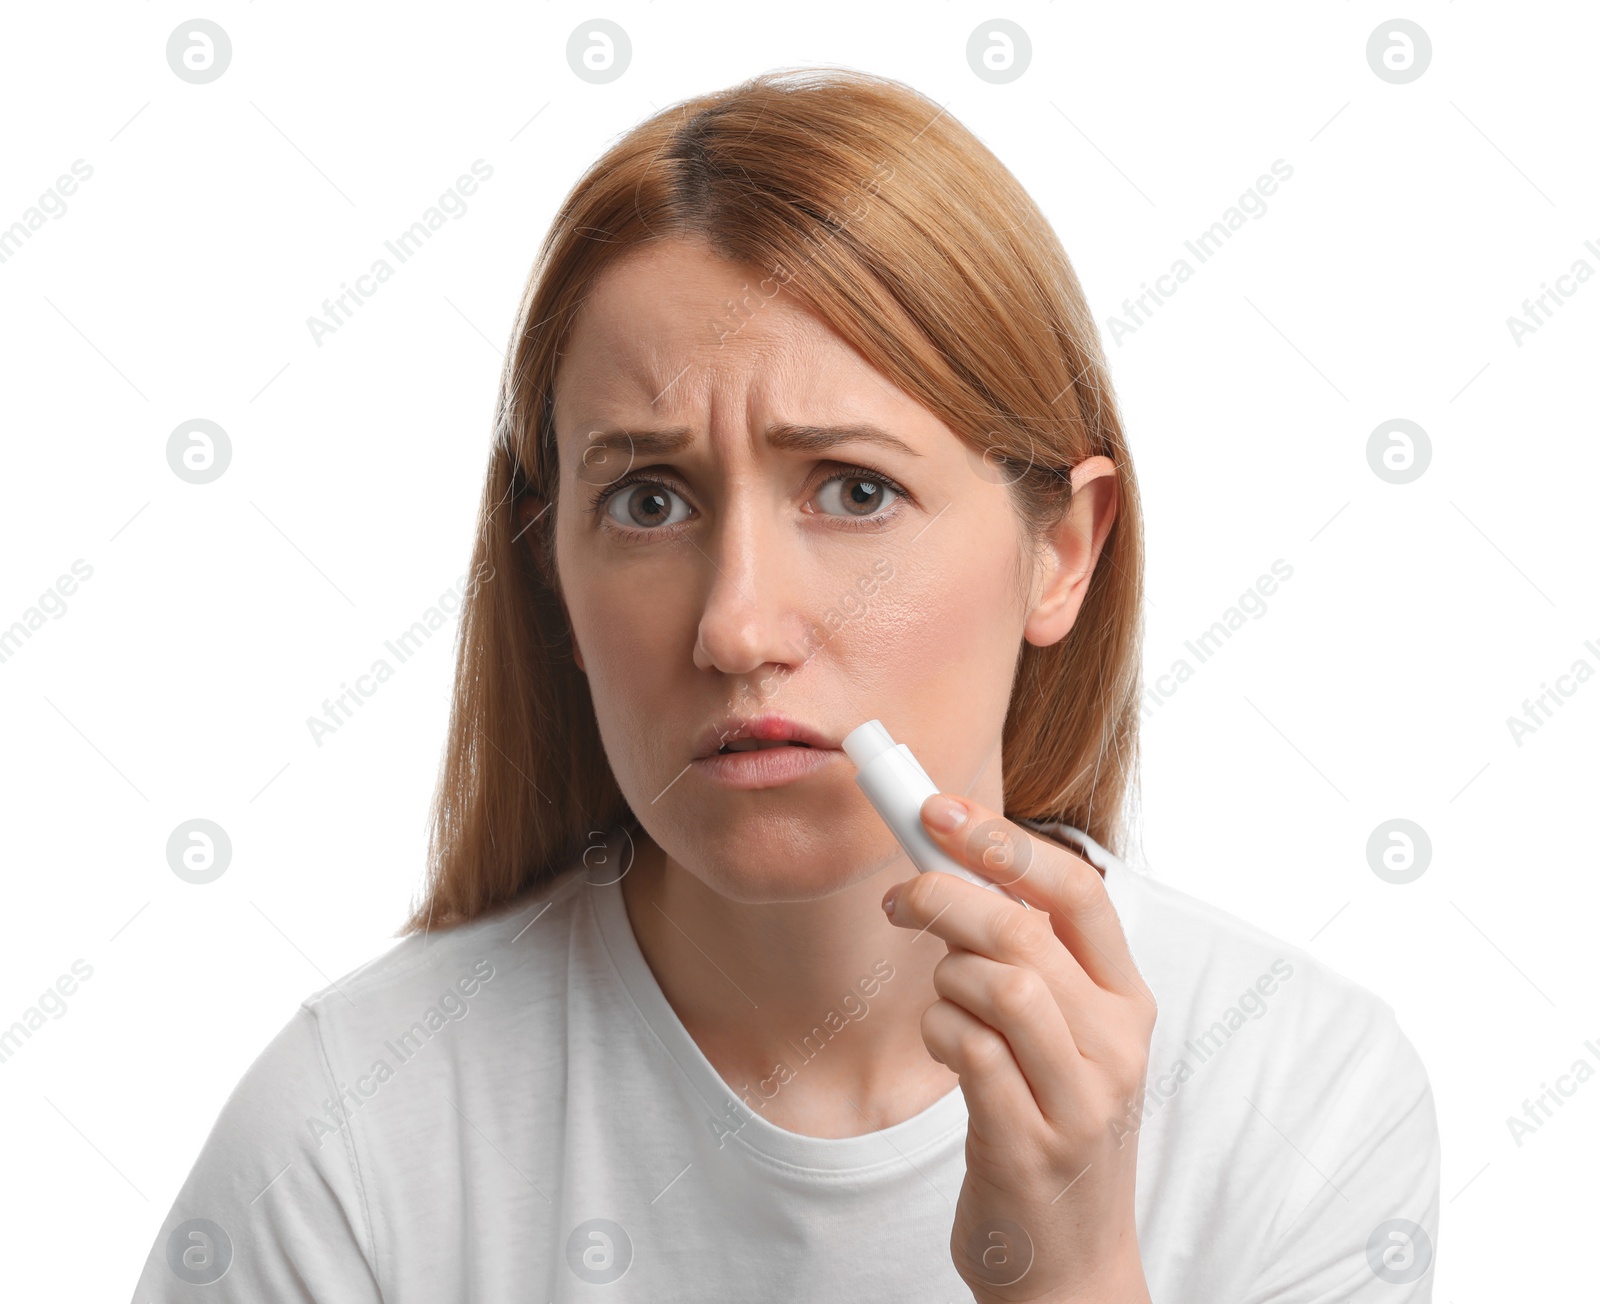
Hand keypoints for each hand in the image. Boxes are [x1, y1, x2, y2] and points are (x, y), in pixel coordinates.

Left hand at [879, 792, 1155, 1303]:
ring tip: (941, 1001)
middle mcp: (1116, 1044)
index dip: (1004, 840)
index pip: (1078, 891)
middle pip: (1024, 929)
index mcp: (1127, 1002)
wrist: (1068, 1267)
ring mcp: (1079, 1098)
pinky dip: (938, 1031)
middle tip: (899, 897)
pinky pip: (967, 1050)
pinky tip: (941, 1047)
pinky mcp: (1030, 1144)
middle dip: (946, 894)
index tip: (939, 811)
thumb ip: (1030, 959)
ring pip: (998, 983)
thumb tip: (954, 862)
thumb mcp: (1064, 1038)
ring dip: (944, 977)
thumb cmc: (1050, 1127)